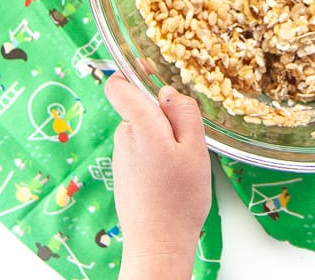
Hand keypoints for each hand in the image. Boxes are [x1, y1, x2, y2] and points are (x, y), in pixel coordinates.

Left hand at [105, 73, 210, 278]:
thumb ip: (184, 113)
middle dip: (163, 114)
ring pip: (143, 129)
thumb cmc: (180, 198)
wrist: (158, 245)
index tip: (151, 69)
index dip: (133, 73)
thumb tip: (168, 91)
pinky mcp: (123, 172)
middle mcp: (124, 138)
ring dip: (162, 136)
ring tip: (181, 163)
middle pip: (140, 107)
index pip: (119, 86)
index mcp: (141, 126)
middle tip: (187, 138)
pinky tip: (170, 176)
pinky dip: (156, 153)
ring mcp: (121, 156)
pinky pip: (141, 148)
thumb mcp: (195, 149)